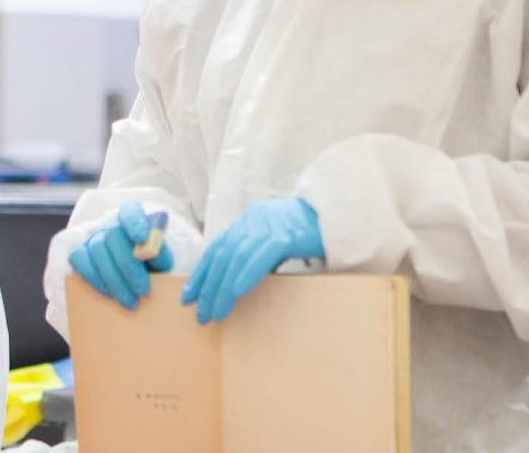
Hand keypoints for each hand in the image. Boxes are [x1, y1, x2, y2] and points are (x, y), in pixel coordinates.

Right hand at [69, 202, 171, 309]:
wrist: (134, 278)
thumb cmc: (151, 266)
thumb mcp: (162, 261)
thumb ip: (161, 255)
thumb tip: (154, 255)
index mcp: (135, 218)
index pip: (130, 211)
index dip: (134, 222)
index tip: (141, 239)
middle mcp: (112, 224)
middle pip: (113, 234)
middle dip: (128, 265)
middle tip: (142, 290)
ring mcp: (93, 237)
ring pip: (97, 250)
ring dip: (114, 279)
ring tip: (130, 301)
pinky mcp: (80, 252)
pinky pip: (79, 259)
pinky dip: (93, 277)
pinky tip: (108, 293)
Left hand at [181, 197, 322, 323]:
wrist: (340, 215)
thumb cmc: (309, 232)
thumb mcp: (276, 239)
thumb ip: (256, 253)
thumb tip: (235, 283)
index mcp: (249, 222)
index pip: (217, 248)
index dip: (200, 273)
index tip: (188, 297)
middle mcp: (254, 221)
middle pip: (223, 256)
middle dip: (208, 287)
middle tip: (200, 313)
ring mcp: (270, 225)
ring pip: (237, 258)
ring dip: (223, 288)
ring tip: (215, 312)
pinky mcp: (288, 234)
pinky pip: (262, 255)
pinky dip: (247, 273)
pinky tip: (237, 291)